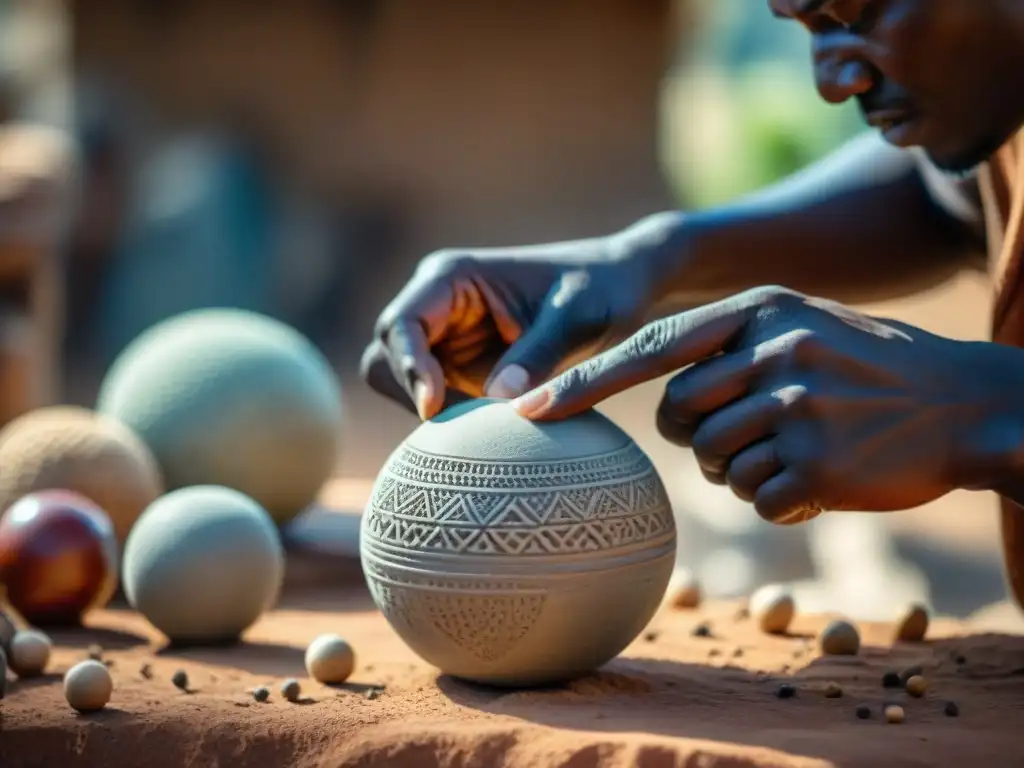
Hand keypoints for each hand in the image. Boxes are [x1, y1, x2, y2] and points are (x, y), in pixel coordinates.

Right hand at [361, 215, 681, 418]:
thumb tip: (496, 401)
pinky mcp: (459, 368)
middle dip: (408, 393)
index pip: (401, 324)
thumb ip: (539, 354)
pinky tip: (488, 433)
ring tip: (480, 428)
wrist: (621, 289)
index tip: (434, 406)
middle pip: (384, 357)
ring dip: (427, 411)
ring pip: (399, 384)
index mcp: (451, 277)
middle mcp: (436, 305)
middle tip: (458, 426)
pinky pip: (433, 402)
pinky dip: (448, 422)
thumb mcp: (579, 317)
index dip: (407, 366)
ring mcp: (444, 339)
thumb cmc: (602, 288)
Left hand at [512, 286, 1023, 522]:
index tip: (526, 411)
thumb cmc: (871, 371)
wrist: (969, 403)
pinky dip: (782, 499)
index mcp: (760, 310)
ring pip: (716, 463)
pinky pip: (758, 499)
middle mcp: (773, 350)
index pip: (648, 350)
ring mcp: (797, 407)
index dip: (583, 383)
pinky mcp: (817, 464)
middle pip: (679, 416)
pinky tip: (825, 477)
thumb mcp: (803, 327)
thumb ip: (730, 347)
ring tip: (801, 449)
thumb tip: (658, 394)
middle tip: (754, 432)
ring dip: (747, 470)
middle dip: (702, 436)